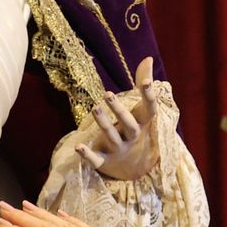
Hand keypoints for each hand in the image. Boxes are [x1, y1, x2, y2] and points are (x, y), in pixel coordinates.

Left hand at [77, 57, 160, 181]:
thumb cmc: (135, 130)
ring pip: (112, 138)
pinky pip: (96, 159)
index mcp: (142, 123)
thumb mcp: (141, 111)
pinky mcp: (105, 162)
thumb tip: (147, 58)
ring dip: (104, 124)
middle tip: (107, 93)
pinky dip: (87, 155)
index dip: (149, 96)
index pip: (149, 109)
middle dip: (118, 110)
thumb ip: (142, 85)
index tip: (145, 81)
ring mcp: (119, 150)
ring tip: (94, 107)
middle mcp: (132, 137)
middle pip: (128, 124)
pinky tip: (77, 147)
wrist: (134, 169)